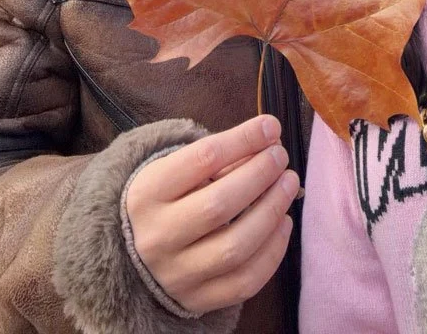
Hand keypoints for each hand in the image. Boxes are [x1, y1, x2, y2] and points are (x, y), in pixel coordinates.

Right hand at [125, 115, 298, 313]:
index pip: (202, 159)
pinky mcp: (197, 300)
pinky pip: (244, 282)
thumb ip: (224, 155)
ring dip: (271, 210)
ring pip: (235, 248)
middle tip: (280, 156)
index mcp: (147, 193)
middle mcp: (157, 236)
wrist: (137, 252)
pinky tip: (283, 222)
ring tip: (289, 184)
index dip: (243, 139)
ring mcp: (176, 274)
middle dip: (260, 175)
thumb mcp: (179, 169)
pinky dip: (273, 251)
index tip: (271, 126)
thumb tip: (271, 137)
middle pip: (219, 205)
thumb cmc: (170, 198)